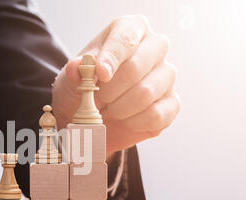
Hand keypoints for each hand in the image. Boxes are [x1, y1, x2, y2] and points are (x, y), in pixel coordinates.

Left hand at [52, 15, 179, 153]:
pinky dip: (132, 123)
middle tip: (99, 98)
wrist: (92, 117)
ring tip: (109, 109)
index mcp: (131, 30)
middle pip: (138, 65)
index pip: (126, 37)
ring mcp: (166, 76)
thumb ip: (76, 70)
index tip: (100, 75)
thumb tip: (76, 67)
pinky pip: (155, 115)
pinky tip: (123, 120)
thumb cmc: (86, 87)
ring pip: (146, 93)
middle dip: (111, 88)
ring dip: (119, 108)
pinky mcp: (171, 104)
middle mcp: (155, 48)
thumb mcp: (73, 77)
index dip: (112, 57)